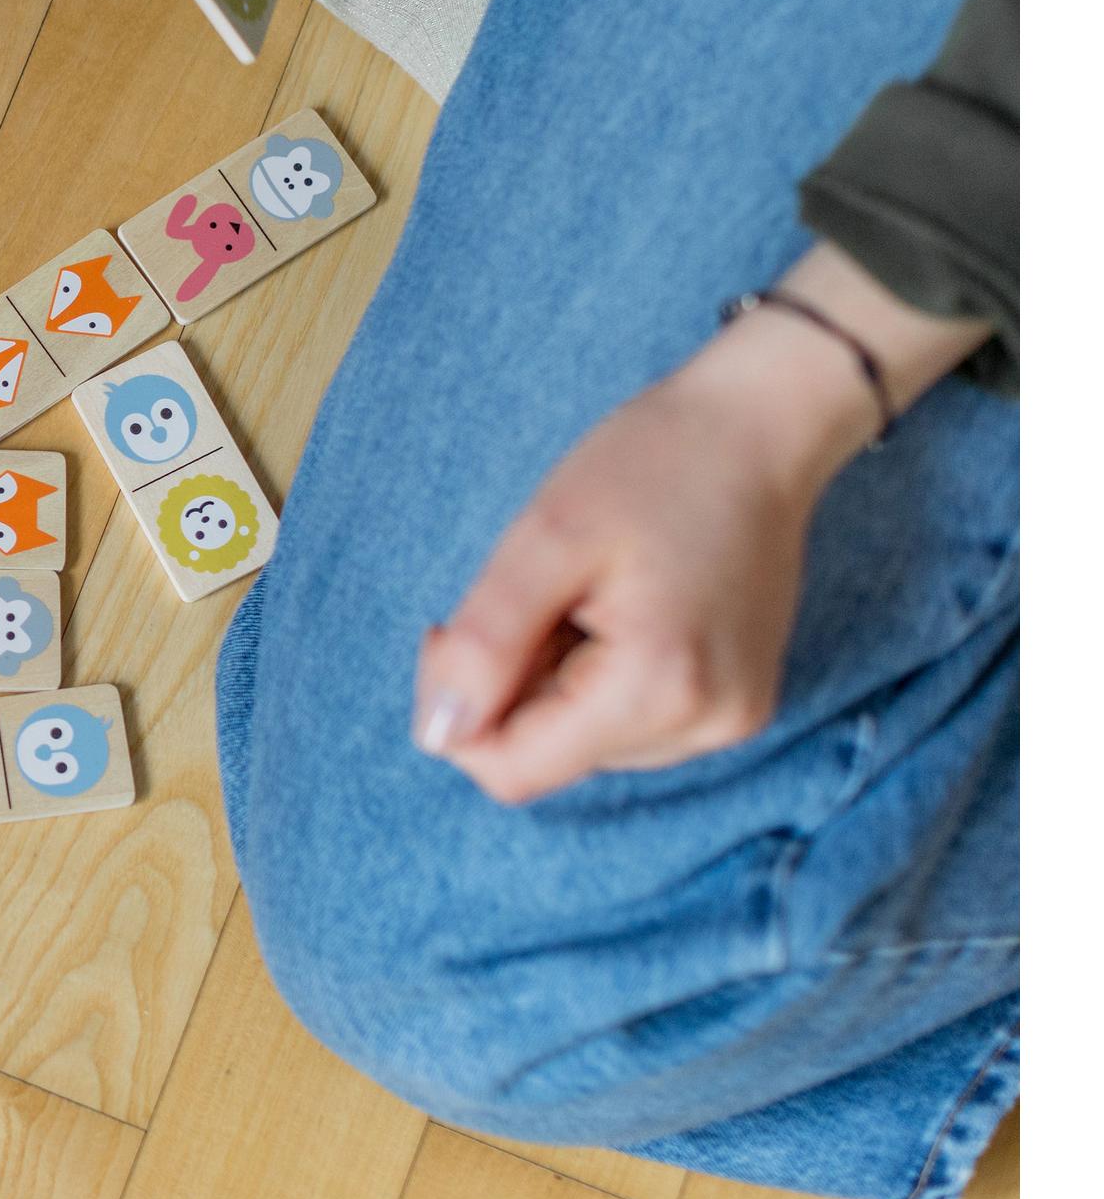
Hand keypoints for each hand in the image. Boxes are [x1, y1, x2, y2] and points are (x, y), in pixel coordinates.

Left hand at [414, 311, 885, 803]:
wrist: (759, 428)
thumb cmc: (652, 465)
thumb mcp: (545, 539)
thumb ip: (484, 646)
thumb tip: (438, 735)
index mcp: (661, 690)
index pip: (513, 770)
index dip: (459, 712)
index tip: (456, 628)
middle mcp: (706, 728)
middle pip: (544, 756)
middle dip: (510, 683)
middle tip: (533, 592)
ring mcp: (728, 721)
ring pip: (579, 740)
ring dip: (551, 678)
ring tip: (587, 595)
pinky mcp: (733, 706)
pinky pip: (624, 721)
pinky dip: (594, 676)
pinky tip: (617, 610)